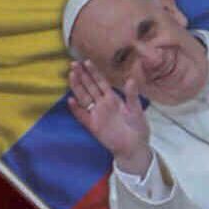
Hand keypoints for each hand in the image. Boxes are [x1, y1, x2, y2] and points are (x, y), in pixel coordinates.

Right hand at [68, 60, 151, 174]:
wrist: (134, 147)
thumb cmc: (137, 128)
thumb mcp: (136, 109)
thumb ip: (132, 95)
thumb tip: (131, 79)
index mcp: (113, 99)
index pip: (101, 82)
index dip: (94, 72)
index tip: (86, 61)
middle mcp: (103, 104)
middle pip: (90, 87)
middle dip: (82, 75)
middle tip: (73, 63)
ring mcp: (97, 114)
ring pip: (84, 98)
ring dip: (77, 87)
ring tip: (71, 75)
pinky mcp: (93, 126)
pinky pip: (82, 116)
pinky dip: (76, 109)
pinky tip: (71, 100)